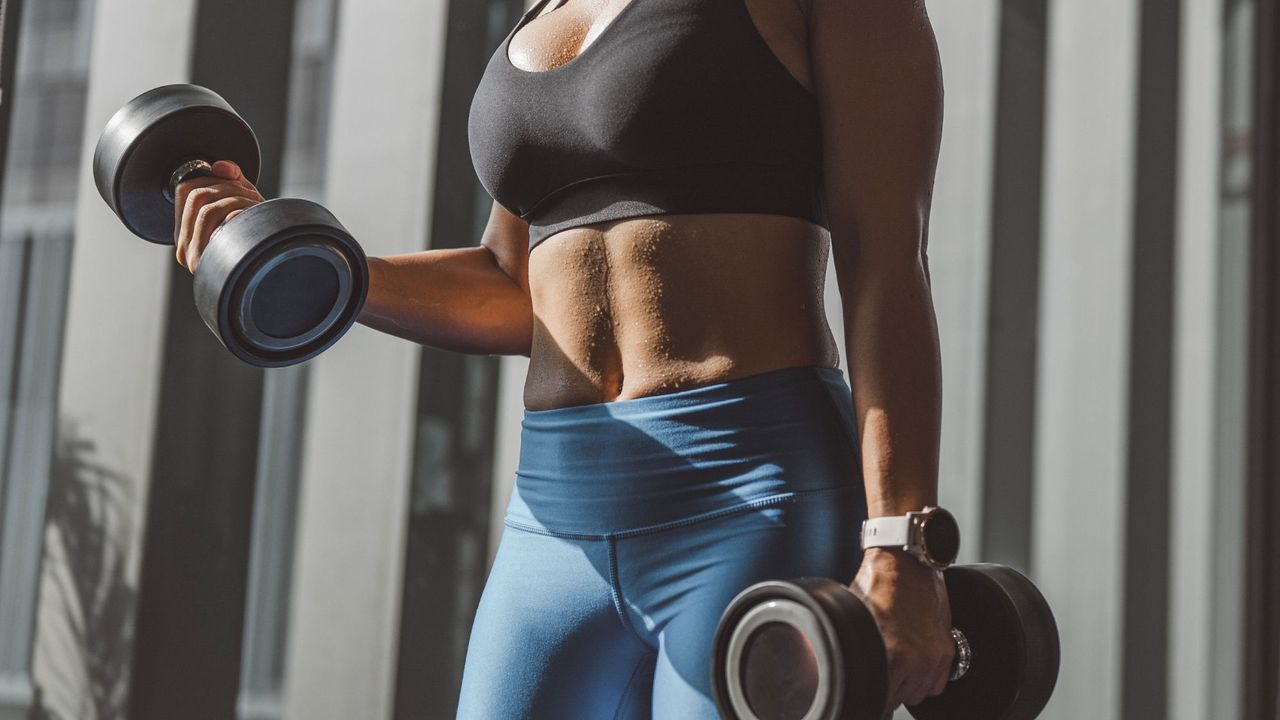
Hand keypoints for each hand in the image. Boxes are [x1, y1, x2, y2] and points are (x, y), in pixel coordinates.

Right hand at [173, 160, 264, 273]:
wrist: (268, 265)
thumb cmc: (253, 230)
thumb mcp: (239, 197)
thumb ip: (230, 176)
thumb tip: (220, 166)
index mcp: (184, 231)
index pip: (185, 189)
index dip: (210, 177)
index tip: (235, 181)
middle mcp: (183, 245)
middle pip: (197, 196)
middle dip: (228, 187)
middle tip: (251, 193)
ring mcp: (194, 256)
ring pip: (208, 209)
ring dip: (237, 200)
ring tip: (255, 204)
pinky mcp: (210, 263)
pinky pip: (222, 226)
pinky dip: (241, 215)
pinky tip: (254, 219)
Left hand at [850, 547, 953, 713]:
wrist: (908, 560)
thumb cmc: (878, 583)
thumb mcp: (855, 618)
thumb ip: (855, 649)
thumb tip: (843, 666)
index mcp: (892, 655)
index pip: (880, 698)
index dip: (868, 692)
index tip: (863, 686)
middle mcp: (917, 660)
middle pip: (897, 699)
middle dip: (886, 687)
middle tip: (877, 668)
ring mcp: (935, 656)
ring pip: (917, 694)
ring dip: (906, 684)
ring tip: (894, 664)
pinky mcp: (947, 649)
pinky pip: (937, 684)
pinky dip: (925, 678)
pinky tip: (912, 662)